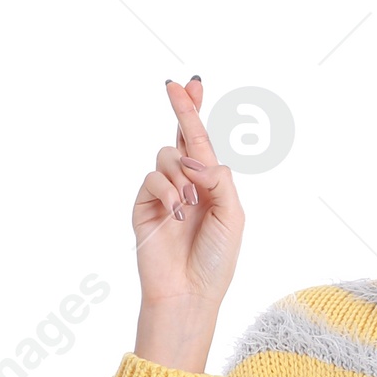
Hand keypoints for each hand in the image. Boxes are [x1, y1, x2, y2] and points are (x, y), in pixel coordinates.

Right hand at [132, 77, 244, 370]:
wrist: (189, 292)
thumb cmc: (216, 260)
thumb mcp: (232, 215)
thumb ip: (218, 179)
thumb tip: (192, 156)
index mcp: (212, 186)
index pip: (202, 143)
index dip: (195, 113)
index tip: (191, 84)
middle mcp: (187, 185)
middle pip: (180, 138)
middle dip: (181, 111)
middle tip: (174, 86)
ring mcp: (164, 194)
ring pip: (166, 157)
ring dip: (183, 176)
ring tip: (192, 206)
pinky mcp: (144, 205)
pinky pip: (152, 178)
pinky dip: (168, 191)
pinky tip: (177, 214)